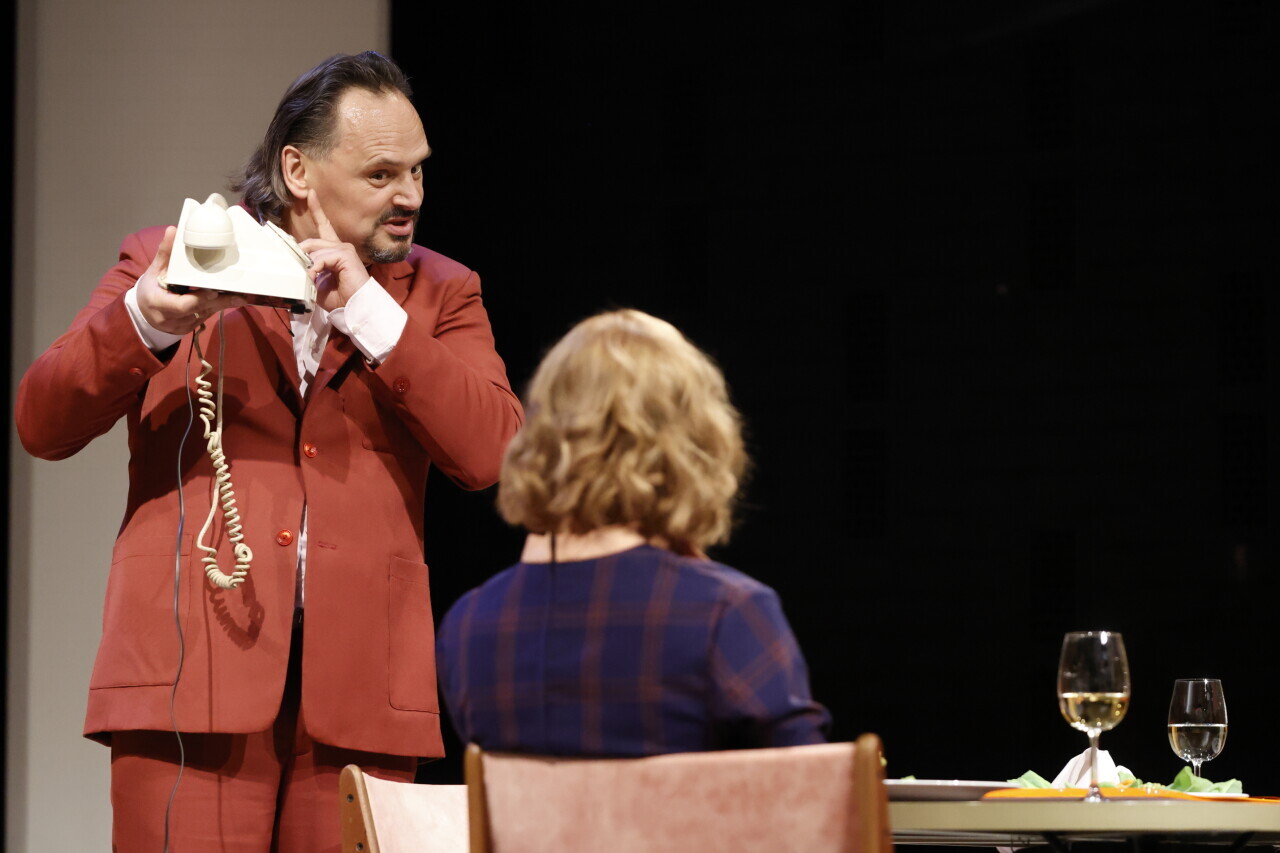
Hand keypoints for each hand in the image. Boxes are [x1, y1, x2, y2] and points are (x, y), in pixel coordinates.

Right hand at [136, 226, 246, 334]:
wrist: (144, 314)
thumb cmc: (150, 289)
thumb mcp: (153, 271)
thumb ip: (165, 253)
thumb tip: (173, 230)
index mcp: (159, 303)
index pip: (181, 305)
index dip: (199, 299)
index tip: (213, 290)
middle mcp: (171, 318)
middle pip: (199, 310)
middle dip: (219, 301)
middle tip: (239, 295)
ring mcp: (181, 326)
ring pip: (206, 314)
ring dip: (223, 304)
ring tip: (242, 296)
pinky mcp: (189, 328)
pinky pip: (206, 317)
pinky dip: (218, 307)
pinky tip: (233, 299)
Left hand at [297, 193, 367, 312]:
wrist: (355, 308)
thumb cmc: (340, 299)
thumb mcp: (317, 282)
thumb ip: (307, 270)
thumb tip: (295, 263)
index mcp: (333, 252)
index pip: (324, 226)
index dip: (317, 209)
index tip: (310, 193)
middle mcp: (340, 246)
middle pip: (310, 242)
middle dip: (299, 255)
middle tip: (297, 271)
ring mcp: (344, 249)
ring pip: (314, 249)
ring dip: (306, 265)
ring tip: (308, 279)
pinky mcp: (345, 254)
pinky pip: (322, 256)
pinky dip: (314, 268)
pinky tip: (314, 277)